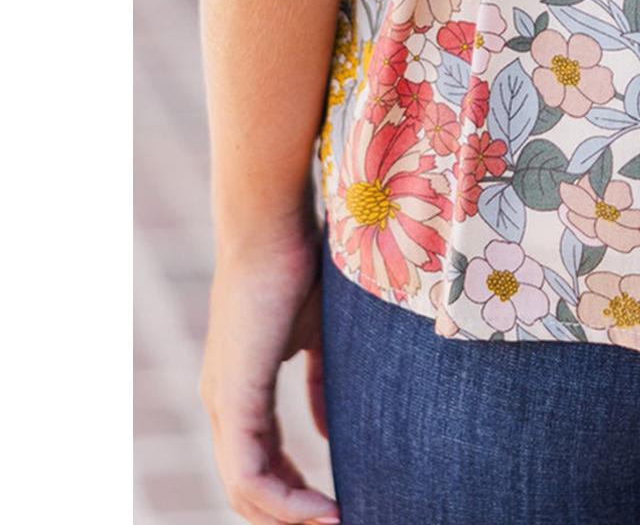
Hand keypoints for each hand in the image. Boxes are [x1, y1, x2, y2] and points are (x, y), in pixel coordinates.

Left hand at [200, 221, 337, 523]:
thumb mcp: (318, 334)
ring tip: (334, 523)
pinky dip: (284, 501)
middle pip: (247, 487)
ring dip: (289, 516)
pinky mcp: (231, 399)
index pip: (258, 461)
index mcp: (238, 389)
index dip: (293, 491)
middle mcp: (222, 403)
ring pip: (245, 489)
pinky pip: (249, 473)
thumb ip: (319, 383)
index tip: (333, 505)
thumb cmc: (300, 265)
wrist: (272, 226)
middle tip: (335, 522)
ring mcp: (222, 403)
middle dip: (290, 514)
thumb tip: (328, 431)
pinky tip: (320, 509)